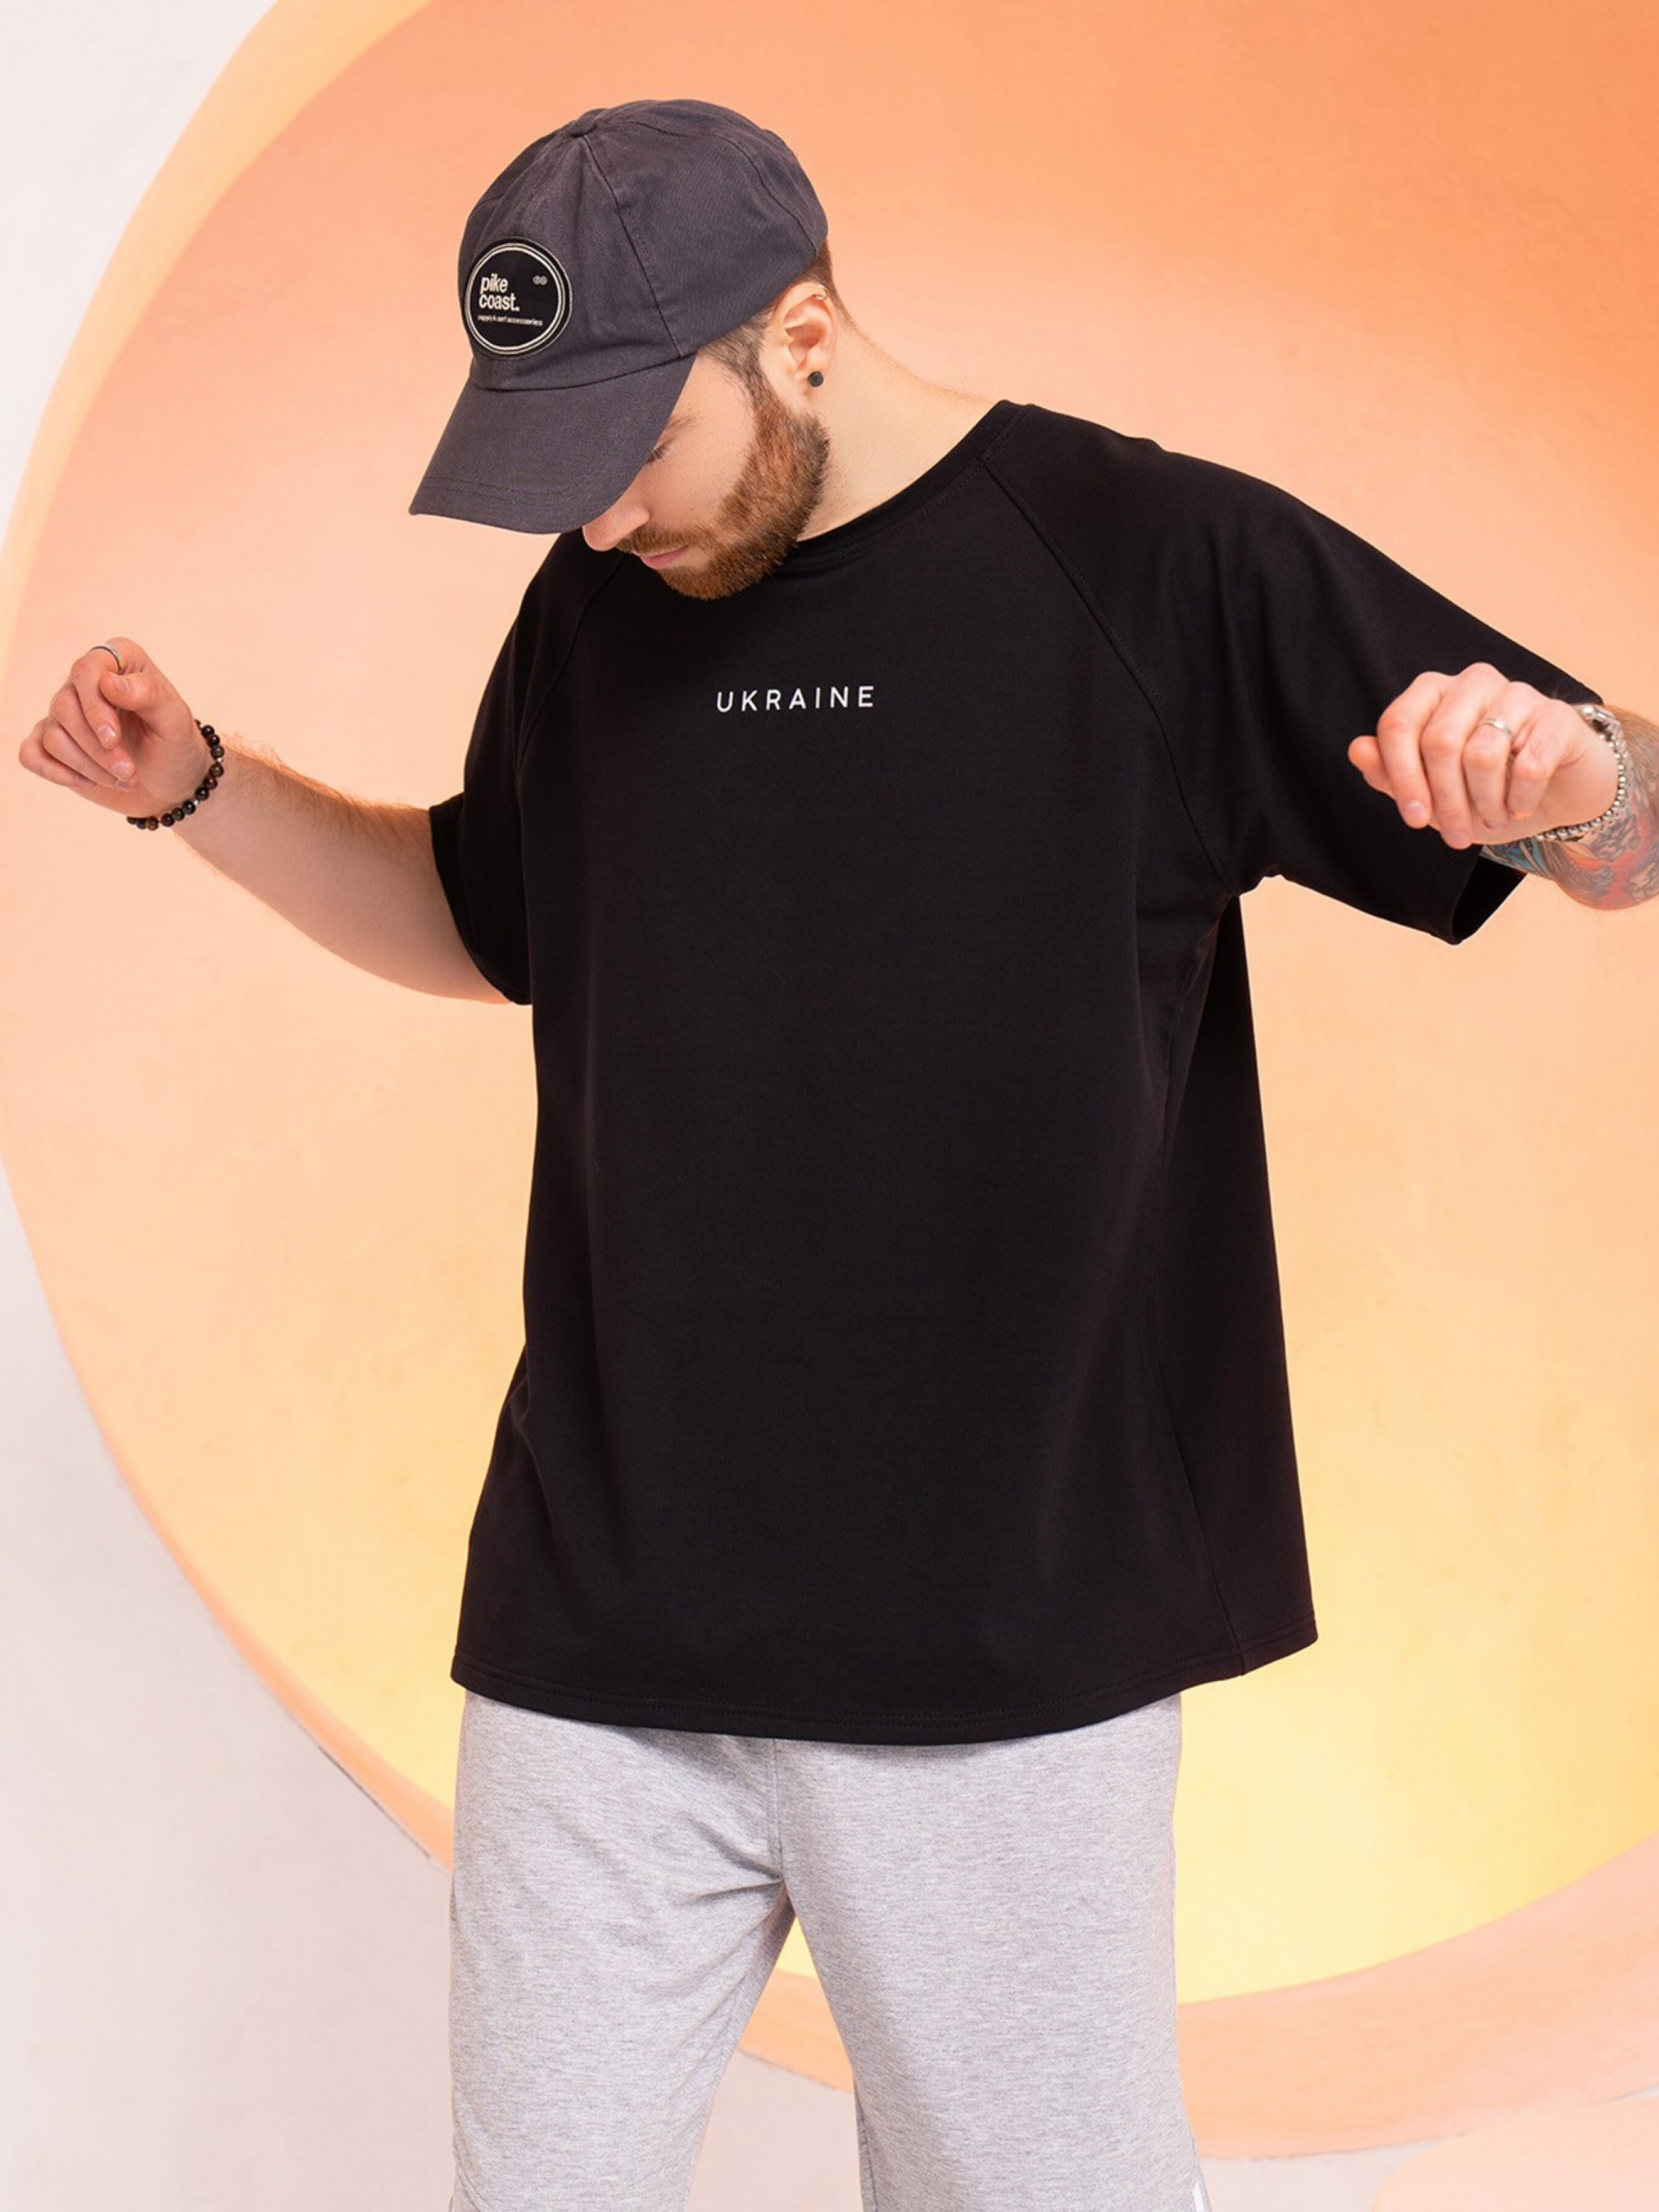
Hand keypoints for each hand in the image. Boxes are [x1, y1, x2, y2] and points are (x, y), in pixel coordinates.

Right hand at [18, 639, 212, 820]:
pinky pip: (31, 753)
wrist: (171, 784)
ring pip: (54, 736)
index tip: (114, 738)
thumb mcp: (176, 720)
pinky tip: (88, 781)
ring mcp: (65, 713)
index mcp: (116, 663)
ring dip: (89, 766)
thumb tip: (108, 682)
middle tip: (129, 772)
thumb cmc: (175, 745)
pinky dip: (56, 772)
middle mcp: (85, 683)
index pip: (87, 669)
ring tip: (125, 779)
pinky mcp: (52, 744)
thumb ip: (148, 694)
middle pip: (65, 707)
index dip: (95, 706)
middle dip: (98, 749)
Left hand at [1347, 662, 1614, 847]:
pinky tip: (1520, 808)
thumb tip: (1357, 749)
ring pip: (1482, 754)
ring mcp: (1518, 694)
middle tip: (1456, 836)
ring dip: (1484, 803)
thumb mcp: (1432, 792)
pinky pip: (1528, 765)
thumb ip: (1390, 773)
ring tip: (1491, 819)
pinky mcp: (1558, 717)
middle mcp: (1473, 683)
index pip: (1399, 724)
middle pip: (1440, 741)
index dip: (1402, 776)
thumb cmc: (1486, 789)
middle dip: (1445, 801)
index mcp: (1433, 693)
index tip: (1414, 819)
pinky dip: (1519, 800)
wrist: (1559, 793)